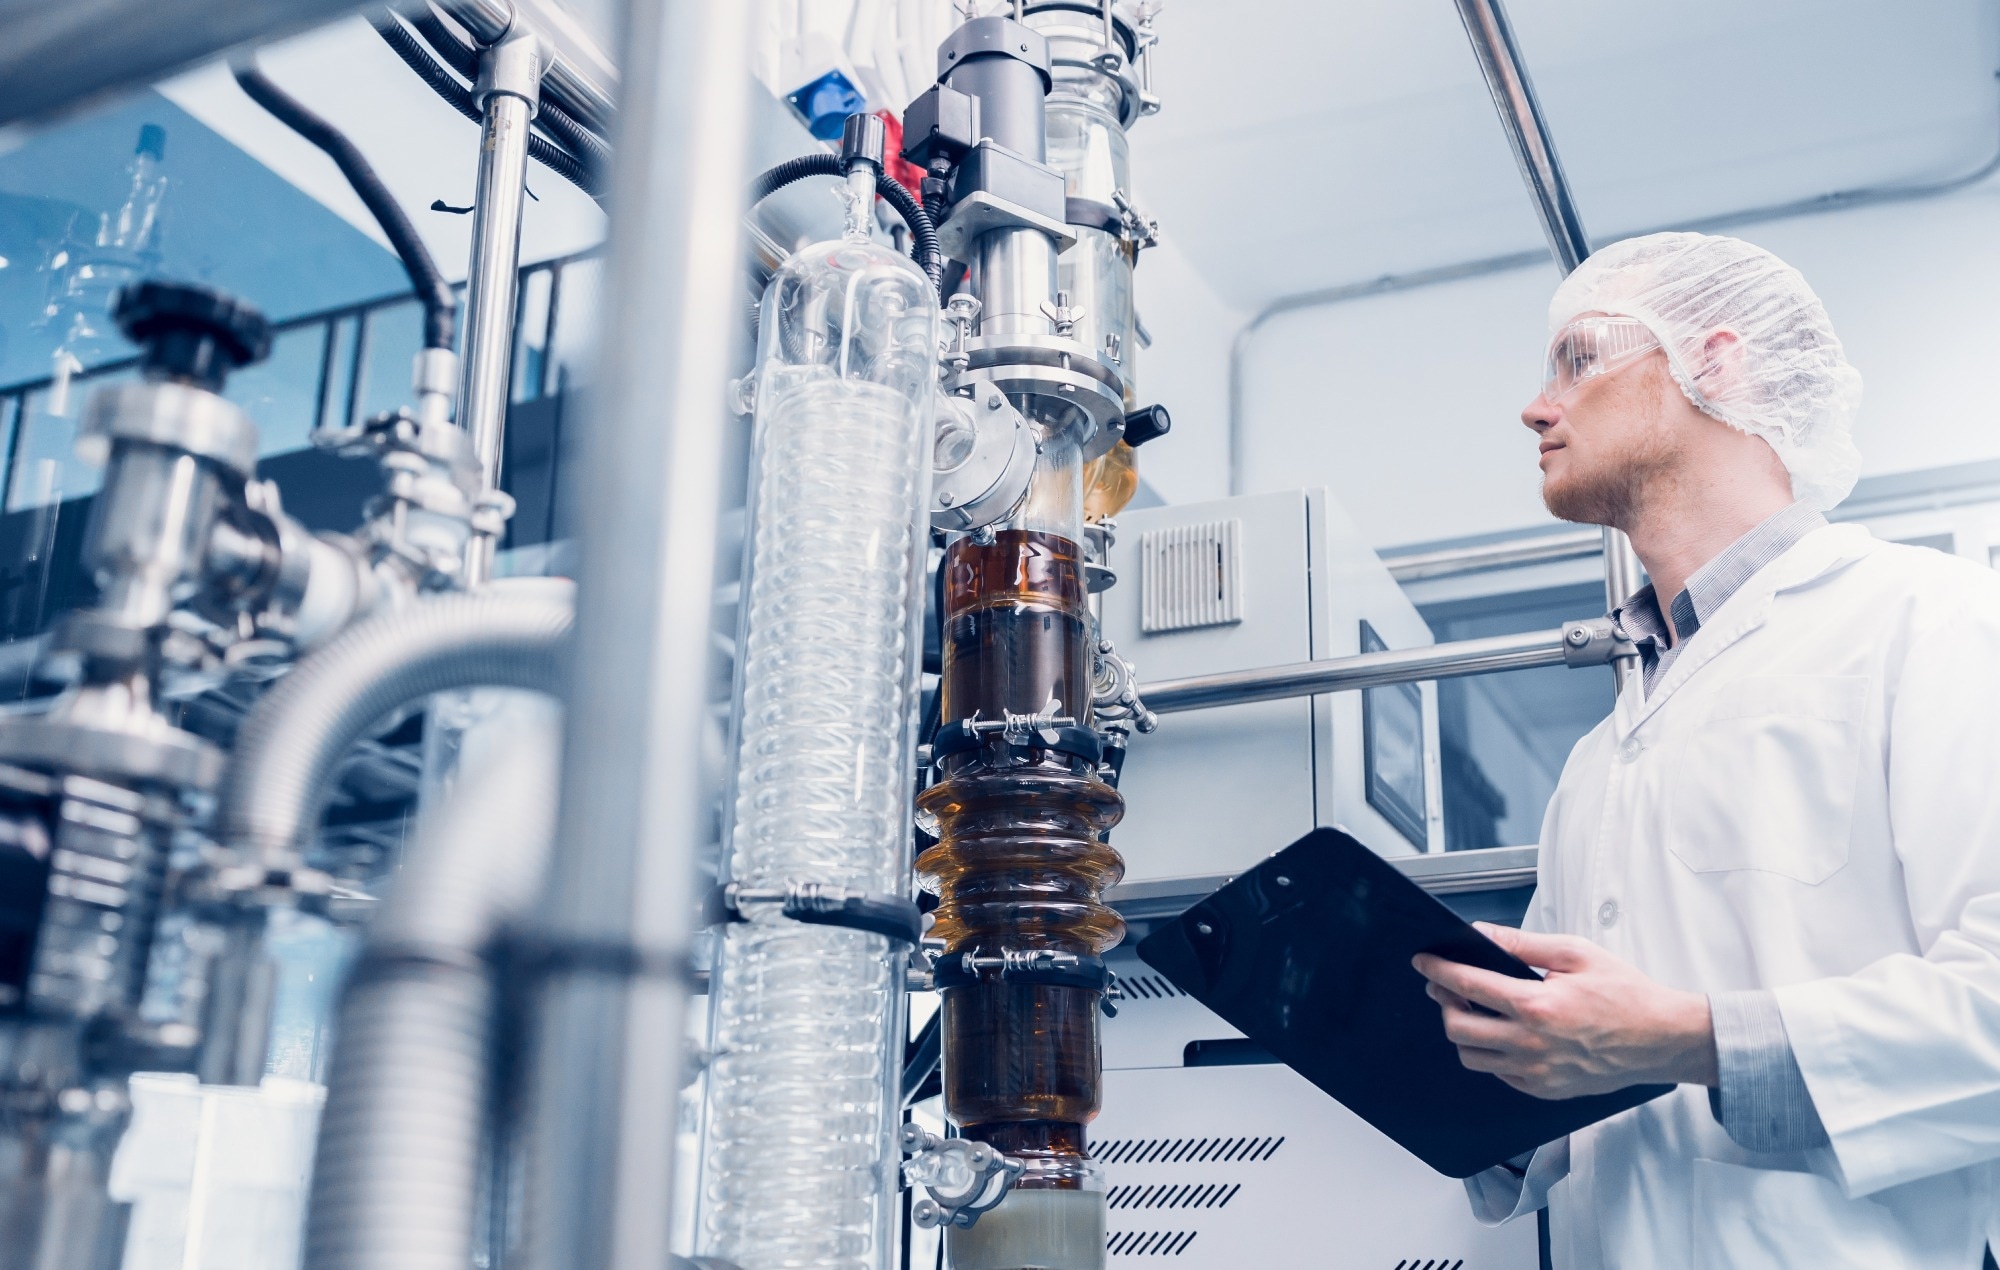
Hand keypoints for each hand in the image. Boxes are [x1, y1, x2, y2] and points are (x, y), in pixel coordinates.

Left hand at [1411, 923, 1718, 1099]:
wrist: (1661, 1039)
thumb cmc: (1625, 994)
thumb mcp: (1575, 953)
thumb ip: (1521, 943)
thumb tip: (1482, 932)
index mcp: (1536, 1005)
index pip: (1466, 984)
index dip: (1437, 969)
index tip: (1423, 961)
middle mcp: (1530, 1043)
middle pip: (1457, 1026)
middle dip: (1443, 1000)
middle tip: (1446, 984)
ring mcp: (1536, 1072)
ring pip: (1471, 1056)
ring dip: (1462, 1030)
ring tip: (1472, 1008)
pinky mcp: (1544, 1089)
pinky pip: (1497, 1074)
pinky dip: (1489, 1053)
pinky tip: (1501, 1032)